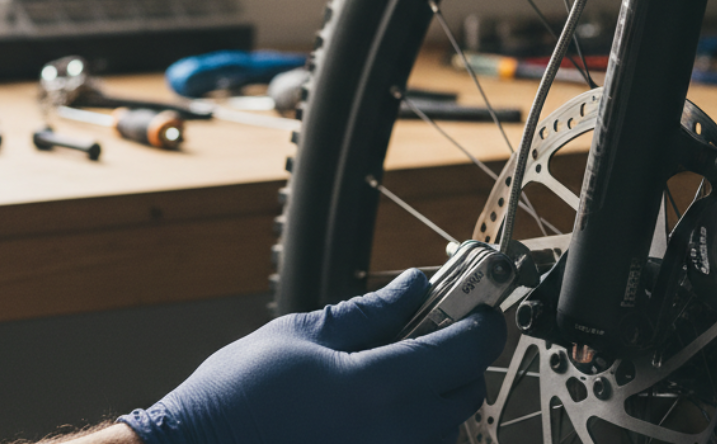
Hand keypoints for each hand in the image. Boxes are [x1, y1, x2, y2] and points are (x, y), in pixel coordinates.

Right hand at [118, 269, 506, 443]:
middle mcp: (392, 435)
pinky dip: (409, 424)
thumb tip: (413, 287)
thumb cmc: (234, 400)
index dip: (482, 322)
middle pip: (465, 392)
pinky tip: (374, 406)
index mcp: (376, 388)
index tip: (482, 305)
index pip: (463, 350)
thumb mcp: (302, 335)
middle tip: (434, 329)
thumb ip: (369, 311)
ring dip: (436, 393)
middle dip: (460, 357)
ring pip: (444, 426)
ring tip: (393, 368)